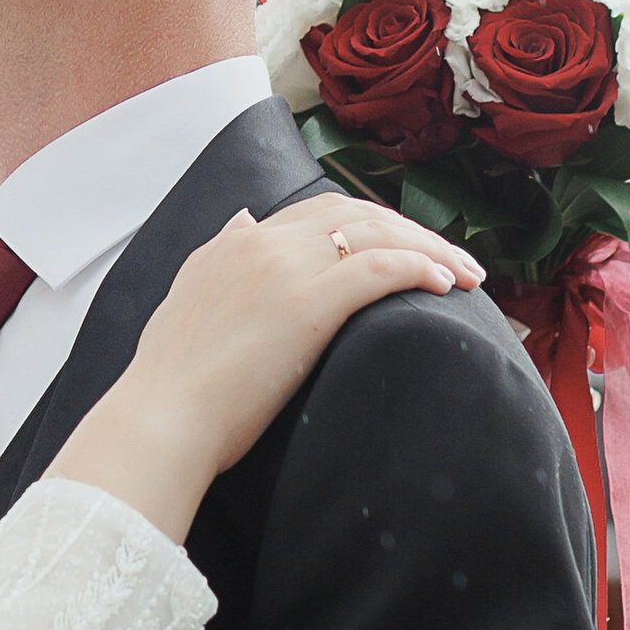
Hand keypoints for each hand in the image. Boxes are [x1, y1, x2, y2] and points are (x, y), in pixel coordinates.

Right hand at [53, 194, 475, 538]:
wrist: (163, 418)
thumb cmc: (173, 382)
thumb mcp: (190, 297)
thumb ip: (219, 255)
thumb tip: (242, 220)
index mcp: (236, 243)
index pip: (320, 211)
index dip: (371, 223)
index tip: (405, 245)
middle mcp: (263, 242)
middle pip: (357, 214)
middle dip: (411, 230)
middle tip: (451, 258)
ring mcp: (287, 269)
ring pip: (378, 234)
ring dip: (431, 248)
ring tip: (467, 273)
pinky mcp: (310, 303)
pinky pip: (381, 269)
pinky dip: (420, 267)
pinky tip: (446, 285)